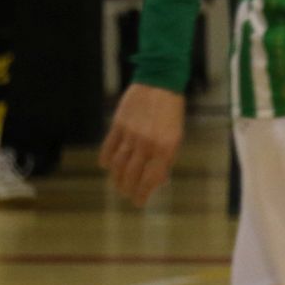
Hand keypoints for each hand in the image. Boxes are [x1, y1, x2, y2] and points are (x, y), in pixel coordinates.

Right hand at [100, 83, 186, 206]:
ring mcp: (131, 135)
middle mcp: (147, 144)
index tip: (139, 202)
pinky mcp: (118, 125)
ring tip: (117, 185)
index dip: (143, 193)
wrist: (160, 81)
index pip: (151, 179)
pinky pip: (109, 147)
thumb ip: (167, 156)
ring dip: (116, 178)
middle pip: (132, 174)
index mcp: (166, 147)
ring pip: (119, 164)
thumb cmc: (172, 109)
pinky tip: (106, 166)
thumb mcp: (177, 134)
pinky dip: (106, 159)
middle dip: (128, 189)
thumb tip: (159, 178)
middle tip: (127, 195)